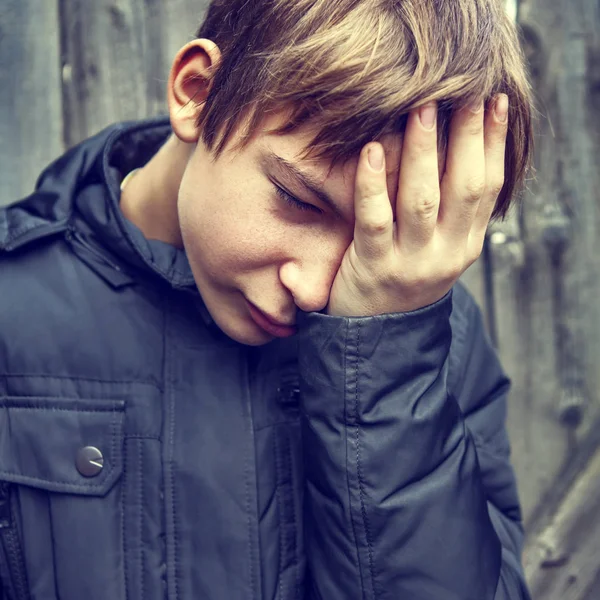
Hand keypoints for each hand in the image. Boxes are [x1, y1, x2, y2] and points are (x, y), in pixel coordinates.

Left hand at [327, 95, 508, 316]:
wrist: (376, 335)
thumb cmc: (401, 278)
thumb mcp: (436, 249)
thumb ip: (448, 212)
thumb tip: (456, 151)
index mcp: (466, 245)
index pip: (488, 187)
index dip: (494, 143)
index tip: (494, 101)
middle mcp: (447, 254)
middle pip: (464, 186)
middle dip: (466, 136)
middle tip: (462, 90)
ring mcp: (412, 263)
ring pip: (423, 199)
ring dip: (424, 150)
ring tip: (422, 107)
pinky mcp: (374, 269)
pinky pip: (375, 220)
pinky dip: (373, 183)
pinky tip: (372, 149)